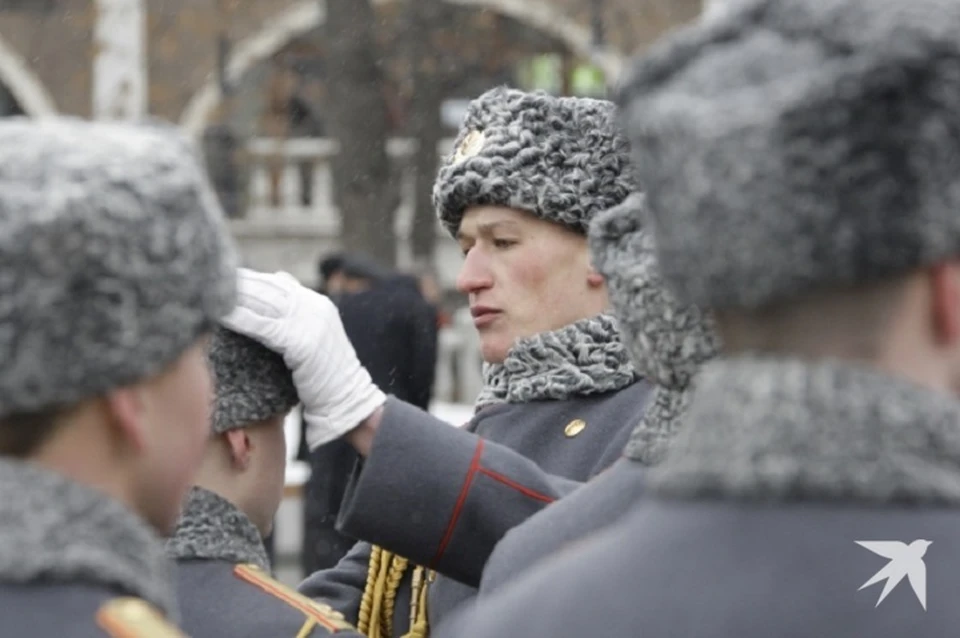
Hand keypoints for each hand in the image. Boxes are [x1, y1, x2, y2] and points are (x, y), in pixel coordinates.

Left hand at [221, 268, 385, 449]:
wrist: (347, 401)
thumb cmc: (324, 380)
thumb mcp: (311, 344)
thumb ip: (292, 323)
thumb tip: (262, 307)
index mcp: (318, 305)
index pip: (279, 283)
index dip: (251, 280)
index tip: (225, 276)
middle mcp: (316, 308)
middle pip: (270, 288)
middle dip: (239, 283)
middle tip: (208, 277)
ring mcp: (311, 323)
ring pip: (265, 302)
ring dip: (235, 296)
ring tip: (208, 293)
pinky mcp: (303, 341)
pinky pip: (265, 325)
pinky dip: (241, 318)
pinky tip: (221, 314)